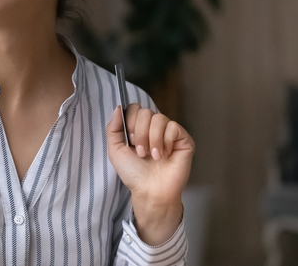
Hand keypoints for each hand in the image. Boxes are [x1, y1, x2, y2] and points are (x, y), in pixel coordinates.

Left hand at [106, 103, 194, 244]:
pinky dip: (166, 142)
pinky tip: (165, 155)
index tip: (130, 141)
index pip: (134, 108)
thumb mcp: (115, 150)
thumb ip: (113, 128)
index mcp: (139, 127)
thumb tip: (118, 107)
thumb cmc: (134, 173)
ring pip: (159, 118)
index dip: (130, 122)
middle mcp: (154, 127)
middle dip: (140, 133)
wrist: (150, 191)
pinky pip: (173, 127)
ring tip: (153, 156)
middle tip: (141, 152)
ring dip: (152, 139)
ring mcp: (169, 132)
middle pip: (145, 112)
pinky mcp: (183, 139)